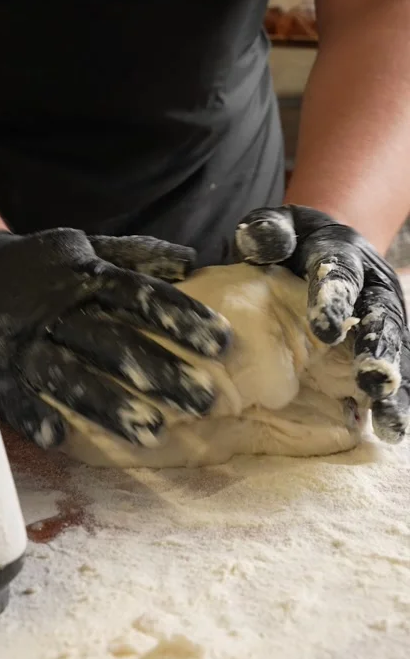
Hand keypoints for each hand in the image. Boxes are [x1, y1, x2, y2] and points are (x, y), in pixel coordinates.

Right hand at [0, 230, 229, 447]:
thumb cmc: (45, 267)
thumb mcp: (86, 249)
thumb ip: (136, 254)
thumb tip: (190, 259)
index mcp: (87, 278)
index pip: (140, 295)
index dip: (182, 317)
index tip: (222, 341)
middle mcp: (60, 311)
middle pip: (114, 343)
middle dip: (162, 372)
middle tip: (205, 400)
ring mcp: (26, 342)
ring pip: (71, 377)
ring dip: (111, 406)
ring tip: (154, 433)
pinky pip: (15, 395)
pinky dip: (35, 415)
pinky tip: (60, 438)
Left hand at [235, 205, 408, 443]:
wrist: (322, 245)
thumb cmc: (292, 243)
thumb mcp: (279, 228)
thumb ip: (269, 232)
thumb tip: (261, 243)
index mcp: (344, 253)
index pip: (340, 274)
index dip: (333, 300)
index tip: (323, 329)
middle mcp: (373, 286)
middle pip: (381, 317)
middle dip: (377, 349)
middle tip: (371, 377)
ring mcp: (383, 316)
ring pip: (396, 350)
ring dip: (393, 384)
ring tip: (390, 421)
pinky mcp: (385, 343)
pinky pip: (394, 371)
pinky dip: (394, 400)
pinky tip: (390, 430)